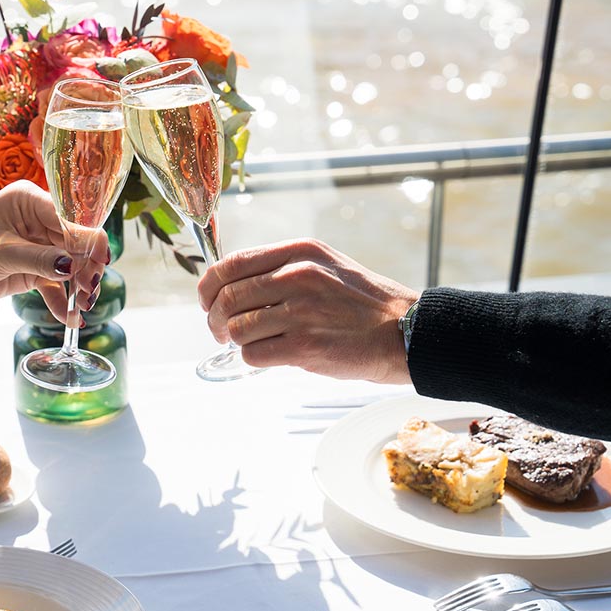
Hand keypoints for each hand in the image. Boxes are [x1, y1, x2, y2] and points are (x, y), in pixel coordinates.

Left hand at [0, 181, 108, 347]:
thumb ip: (39, 259)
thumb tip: (74, 265)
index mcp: (28, 199)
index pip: (70, 217)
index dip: (88, 240)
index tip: (102, 262)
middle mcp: (37, 219)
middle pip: (75, 242)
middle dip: (86, 268)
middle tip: (90, 292)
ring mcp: (36, 245)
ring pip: (70, 265)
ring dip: (77, 287)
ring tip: (82, 308)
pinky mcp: (32, 269)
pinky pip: (55, 284)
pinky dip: (62, 300)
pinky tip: (69, 317)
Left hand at [196, 238, 417, 383]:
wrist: (403, 332)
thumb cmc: (361, 303)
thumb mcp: (323, 265)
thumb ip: (280, 268)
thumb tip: (231, 284)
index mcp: (299, 252)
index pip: (231, 264)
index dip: (208, 285)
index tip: (207, 300)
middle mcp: (297, 277)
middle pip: (227, 298)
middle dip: (215, 319)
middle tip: (221, 330)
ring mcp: (300, 312)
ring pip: (236, 328)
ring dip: (236, 341)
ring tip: (251, 343)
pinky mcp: (303, 346)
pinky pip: (253, 354)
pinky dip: (253, 358)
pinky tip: (270, 355)